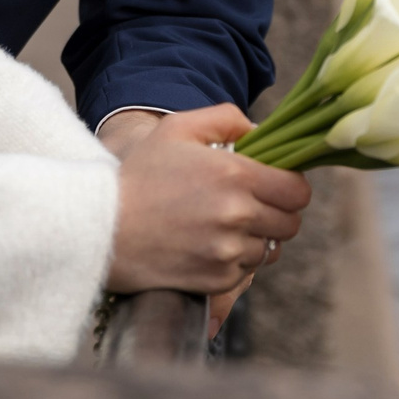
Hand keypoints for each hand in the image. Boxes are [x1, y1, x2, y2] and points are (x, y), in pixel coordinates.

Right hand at [107, 105, 308, 299]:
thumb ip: (226, 118)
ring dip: (256, 238)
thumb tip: (260, 131)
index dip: (290, 186)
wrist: (101, 229)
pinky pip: (246, 272)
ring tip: (226, 226)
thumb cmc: (140, 175)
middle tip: (252, 205)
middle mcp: (237, 215)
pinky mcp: (216, 280)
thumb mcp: (178, 129)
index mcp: (234, 175)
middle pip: (291, 223)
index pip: (297, 190)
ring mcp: (227, 251)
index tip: (274, 185)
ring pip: (270, 249)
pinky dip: (236, 261)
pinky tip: (209, 245)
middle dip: (277, 213)